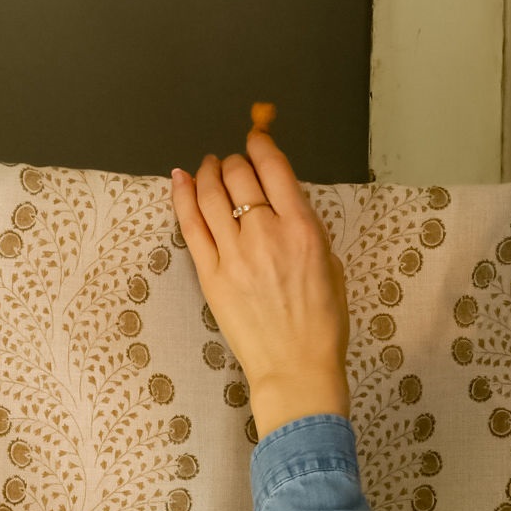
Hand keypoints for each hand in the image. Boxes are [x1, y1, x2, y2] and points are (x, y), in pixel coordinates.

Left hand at [170, 127, 350, 440]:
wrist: (297, 369)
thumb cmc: (321, 325)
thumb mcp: (330, 265)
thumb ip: (306, 228)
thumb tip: (283, 203)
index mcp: (303, 229)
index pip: (273, 167)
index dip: (260, 145)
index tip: (256, 141)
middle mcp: (266, 234)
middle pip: (238, 175)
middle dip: (234, 162)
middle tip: (233, 165)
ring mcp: (234, 254)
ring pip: (210, 193)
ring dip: (208, 172)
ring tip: (208, 167)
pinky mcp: (211, 275)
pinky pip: (190, 224)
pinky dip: (182, 195)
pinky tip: (180, 179)